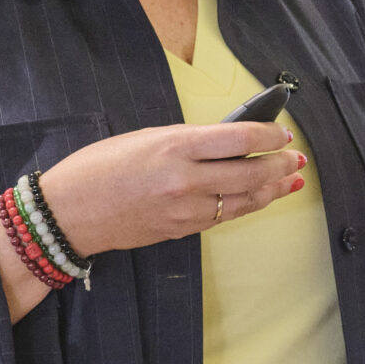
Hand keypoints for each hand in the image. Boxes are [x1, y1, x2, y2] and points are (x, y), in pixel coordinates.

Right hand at [0, 121, 302, 319]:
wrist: (68, 213)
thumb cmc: (98, 167)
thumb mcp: (145, 137)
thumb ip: (188, 140)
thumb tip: (229, 140)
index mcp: (175, 146)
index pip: (239, 139)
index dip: (269, 137)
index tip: (283, 134)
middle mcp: (185, 179)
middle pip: (250, 173)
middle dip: (279, 165)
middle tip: (296, 158)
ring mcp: (185, 209)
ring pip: (243, 200)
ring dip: (271, 190)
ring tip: (290, 180)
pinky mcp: (181, 230)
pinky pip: (222, 216)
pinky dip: (245, 205)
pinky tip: (259, 197)